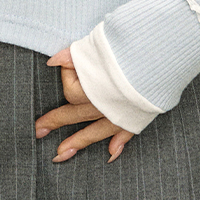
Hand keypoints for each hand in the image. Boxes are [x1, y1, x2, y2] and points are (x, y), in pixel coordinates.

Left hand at [36, 49, 133, 163]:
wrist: (162, 55)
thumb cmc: (129, 48)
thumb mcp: (99, 45)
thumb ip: (76, 55)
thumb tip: (53, 61)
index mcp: (93, 88)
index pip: (70, 90)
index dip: (68, 74)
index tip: (72, 62)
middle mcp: (104, 105)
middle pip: (75, 115)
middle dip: (55, 122)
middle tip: (37, 131)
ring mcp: (121, 113)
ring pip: (95, 131)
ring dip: (78, 142)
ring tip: (60, 155)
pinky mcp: (138, 116)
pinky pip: (126, 133)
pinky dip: (118, 143)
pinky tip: (111, 154)